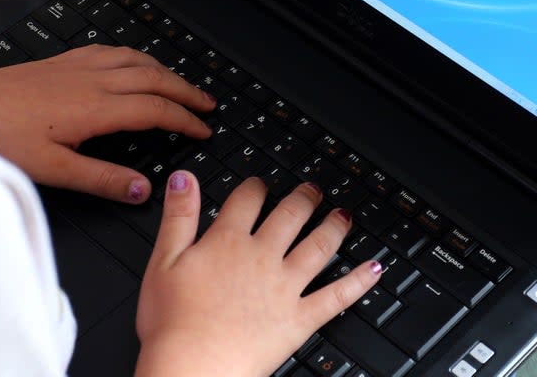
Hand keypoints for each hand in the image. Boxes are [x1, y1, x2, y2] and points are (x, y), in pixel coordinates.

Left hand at [0, 45, 214, 202]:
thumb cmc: (1, 136)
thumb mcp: (53, 169)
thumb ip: (102, 179)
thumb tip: (143, 189)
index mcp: (95, 108)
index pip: (155, 109)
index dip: (185, 119)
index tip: (203, 130)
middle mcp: (92, 80)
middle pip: (154, 78)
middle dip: (186, 91)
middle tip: (208, 104)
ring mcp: (77, 66)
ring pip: (136, 59)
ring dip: (164, 70)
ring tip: (181, 84)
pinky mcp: (62, 60)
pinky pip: (111, 51)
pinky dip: (135, 57)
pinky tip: (132, 63)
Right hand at [135, 173, 382, 376]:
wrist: (193, 368)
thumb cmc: (173, 323)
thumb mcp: (162, 261)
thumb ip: (178, 216)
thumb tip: (184, 178)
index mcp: (227, 242)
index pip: (247, 200)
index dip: (255, 187)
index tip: (260, 184)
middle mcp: (262, 258)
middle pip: (290, 216)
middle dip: (304, 198)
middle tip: (313, 190)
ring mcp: (285, 288)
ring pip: (318, 247)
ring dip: (334, 227)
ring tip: (343, 215)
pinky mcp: (300, 319)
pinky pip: (337, 296)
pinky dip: (358, 281)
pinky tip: (373, 268)